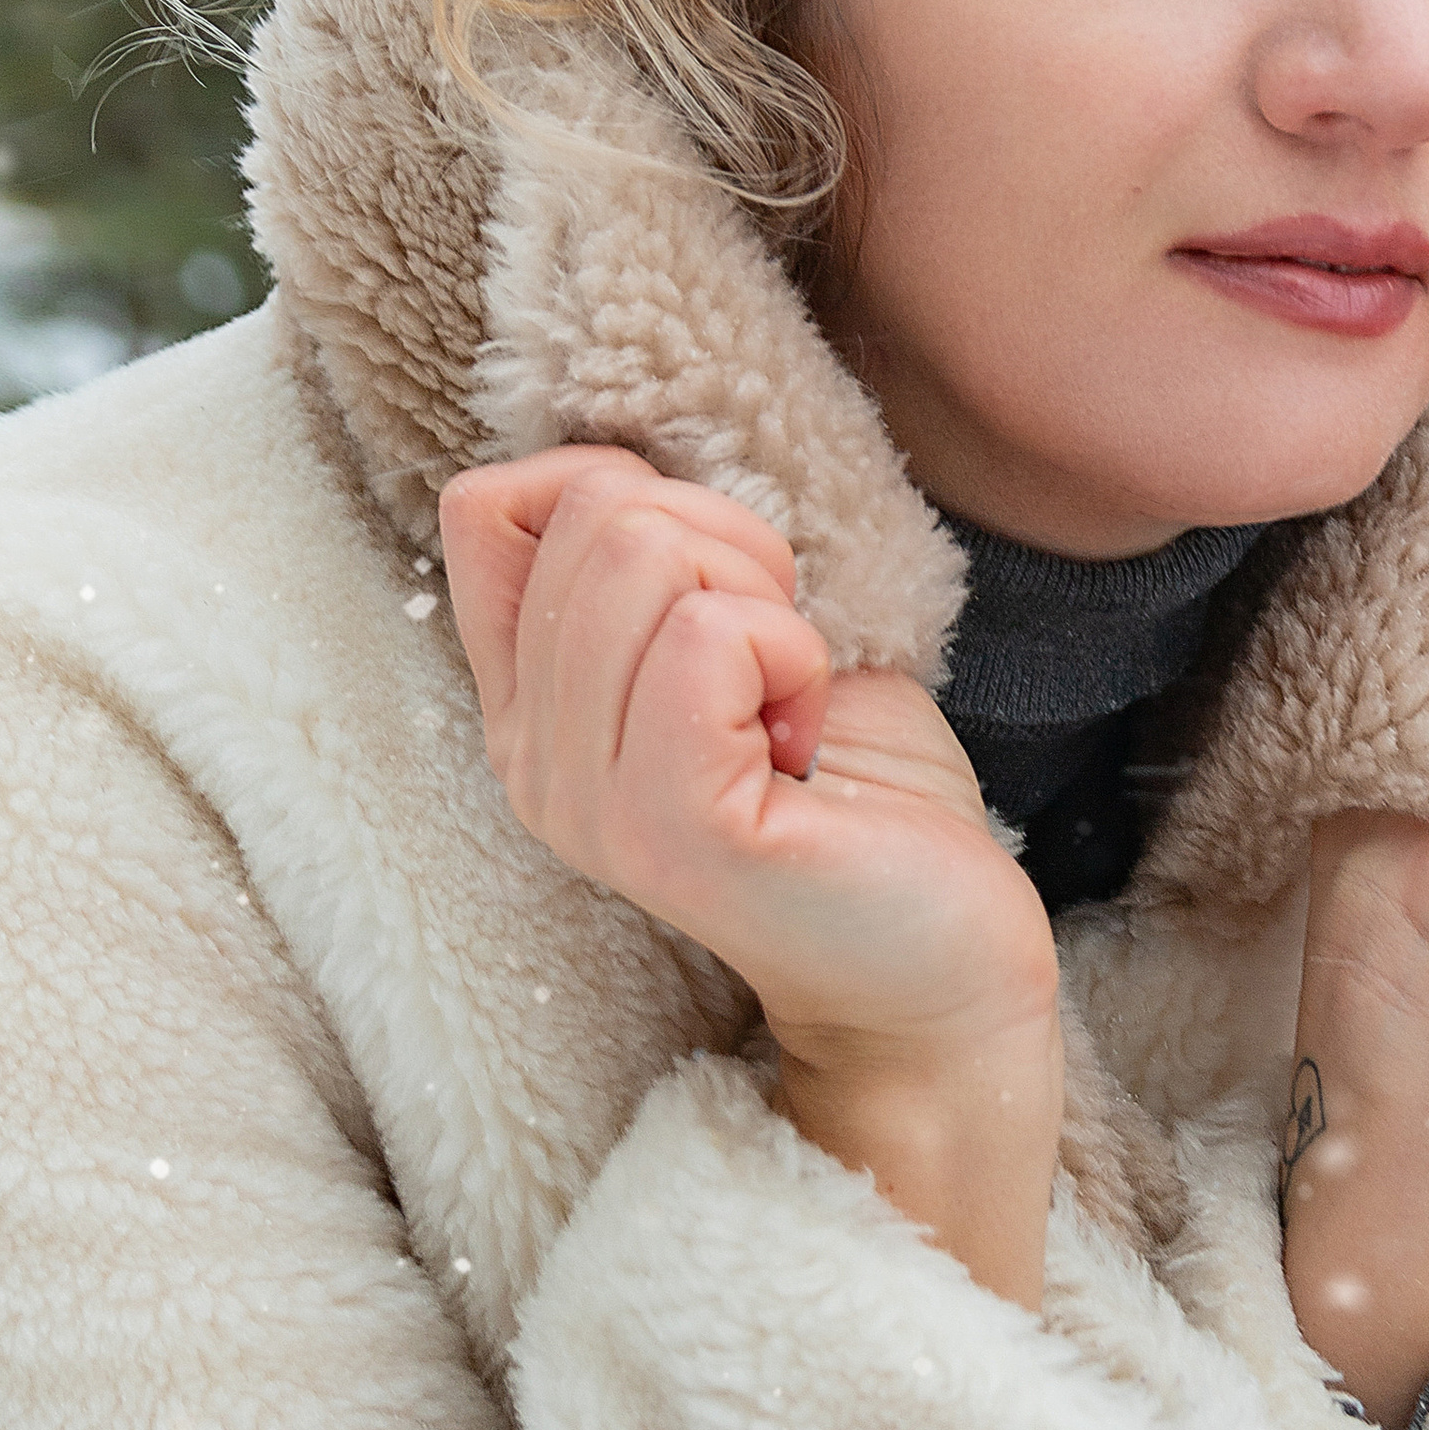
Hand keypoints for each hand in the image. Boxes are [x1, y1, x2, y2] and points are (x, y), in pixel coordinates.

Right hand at [439, 449, 1060, 1299]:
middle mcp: (530, 760)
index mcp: (533, 708)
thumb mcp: (746, 642)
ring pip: (642, 552)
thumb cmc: (864, 800)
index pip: (486, 507)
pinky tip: (806, 738)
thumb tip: (617, 465)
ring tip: (790, 708)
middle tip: (777, 664)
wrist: (941, 964)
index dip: (621, 486)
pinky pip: (706, 636)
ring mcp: (590, 800)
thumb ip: (663, 565)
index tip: (715, 586)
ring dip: (764, 602)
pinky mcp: (671, 826)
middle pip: (591, 510)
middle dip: (727, 544)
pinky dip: (788, 652)